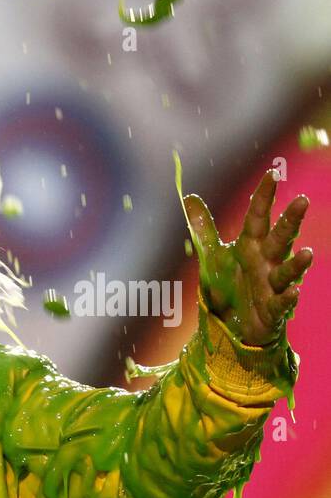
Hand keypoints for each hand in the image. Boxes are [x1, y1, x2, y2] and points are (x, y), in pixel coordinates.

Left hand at [182, 170, 312, 345]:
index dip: (264, 196)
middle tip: (302, 200)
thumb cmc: (229, 284)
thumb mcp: (213, 254)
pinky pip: (281, 303)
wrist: (232, 324)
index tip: (272, 173)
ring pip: (287, 271)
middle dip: (290, 221)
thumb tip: (188, 197)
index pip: (258, 216)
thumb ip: (204, 227)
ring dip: (297, 263)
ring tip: (308, 253)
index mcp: (251, 246)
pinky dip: (288, 299)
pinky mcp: (272, 310)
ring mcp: (271, 285)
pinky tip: (295, 293)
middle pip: (279, 238)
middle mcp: (265, 262)